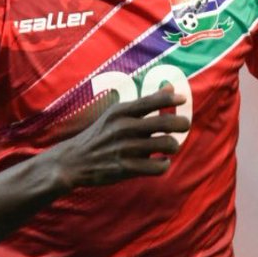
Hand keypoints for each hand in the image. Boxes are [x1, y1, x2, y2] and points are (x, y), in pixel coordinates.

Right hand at [48, 86, 190, 189]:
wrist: (74, 160)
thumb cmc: (100, 134)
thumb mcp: (117, 114)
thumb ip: (144, 102)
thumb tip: (170, 88)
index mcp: (121, 111)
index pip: (152, 101)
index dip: (172, 100)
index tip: (183, 100)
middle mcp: (125, 127)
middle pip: (166, 123)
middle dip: (181, 124)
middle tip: (183, 126)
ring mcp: (126, 148)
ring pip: (167, 144)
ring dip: (173, 145)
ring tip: (169, 146)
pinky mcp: (126, 168)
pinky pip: (159, 167)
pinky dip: (164, 164)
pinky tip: (161, 162)